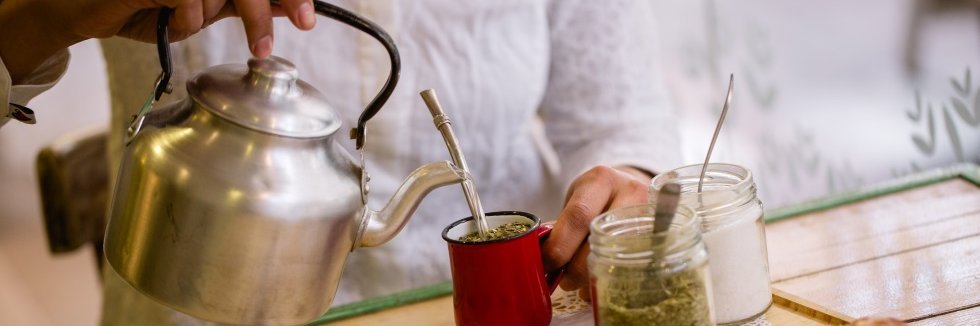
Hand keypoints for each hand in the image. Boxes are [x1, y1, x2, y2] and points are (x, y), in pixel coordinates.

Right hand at [0, 0, 313, 82]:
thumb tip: (288, 7)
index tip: (305, 18)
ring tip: (183, 21)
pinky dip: (185, 17)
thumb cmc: (142, 5)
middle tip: (265, 46)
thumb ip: (239, 3)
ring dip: (207, 14)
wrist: (82, 8)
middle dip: (261, 11)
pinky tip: (167, 16)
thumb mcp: (201, 6)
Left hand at [541, 165, 652, 298]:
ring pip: (620, 253)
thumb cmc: (595, 198)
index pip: (578, 216)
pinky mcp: (662, 233)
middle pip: (600, 237)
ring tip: (580, 285)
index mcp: (601, 180)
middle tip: (564, 282)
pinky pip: (636, 262)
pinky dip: (614, 277)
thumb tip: (543, 256)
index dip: (560, 246)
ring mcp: (650, 213)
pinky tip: (601, 282)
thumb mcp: (577, 199)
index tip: (546, 264)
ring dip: (594, 276)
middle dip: (576, 267)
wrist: (629, 188)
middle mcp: (630, 192)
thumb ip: (562, 225)